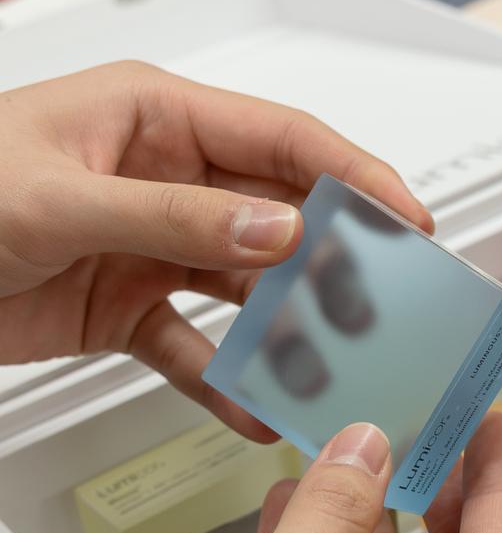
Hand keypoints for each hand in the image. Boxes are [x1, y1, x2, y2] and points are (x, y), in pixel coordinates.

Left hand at [0, 62, 432, 440]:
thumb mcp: (59, 199)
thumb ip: (172, 217)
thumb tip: (272, 232)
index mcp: (155, 122)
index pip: (283, 143)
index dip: (355, 179)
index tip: (410, 222)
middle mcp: (165, 182)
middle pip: (279, 222)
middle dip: (333, 267)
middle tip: (379, 311)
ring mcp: (151, 248)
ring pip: (248, 292)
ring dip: (287, 334)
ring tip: (324, 370)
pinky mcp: (128, 309)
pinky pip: (197, 350)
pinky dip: (226, 384)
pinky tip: (254, 410)